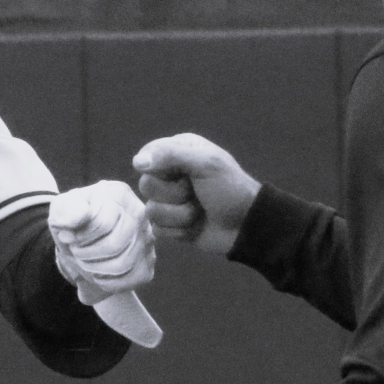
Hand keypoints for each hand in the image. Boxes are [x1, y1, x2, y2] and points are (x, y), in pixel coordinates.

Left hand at [47, 180, 155, 303]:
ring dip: (94, 268)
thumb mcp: (61, 209)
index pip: (103, 223)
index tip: (67, 236)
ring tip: (83, 261)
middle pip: (114, 245)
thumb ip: (67, 209)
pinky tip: (96, 272)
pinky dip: (107, 282)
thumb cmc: (71, 221)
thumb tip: (82, 215)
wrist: (77, 243)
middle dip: (85, 254)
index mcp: (118, 193)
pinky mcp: (147, 263)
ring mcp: (147, 238)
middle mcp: (140, 213)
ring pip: (123, 264)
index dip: (79, 236)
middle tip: (75, 251)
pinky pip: (131, 279)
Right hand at [132, 134, 260, 256]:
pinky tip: (195, 226)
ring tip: (199, 212)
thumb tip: (137, 162)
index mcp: (177, 152)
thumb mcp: (205, 164)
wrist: (247, 226)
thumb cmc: (230, 189)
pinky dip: (179, 230)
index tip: (180, 173)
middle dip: (174, 195)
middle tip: (195, 193)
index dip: (158, 169)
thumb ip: (171, 155)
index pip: (146, 157)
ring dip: (179, 215)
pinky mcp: (170, 224)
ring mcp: (169, 201)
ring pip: (151, 210)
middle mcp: (170, 174)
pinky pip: (158, 229)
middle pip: (146, 185)